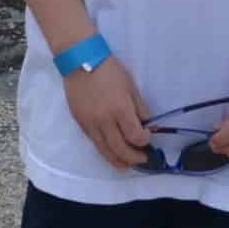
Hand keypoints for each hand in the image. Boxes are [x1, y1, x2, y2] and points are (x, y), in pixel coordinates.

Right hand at [64, 56, 151, 170]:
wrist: (80, 61)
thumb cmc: (109, 70)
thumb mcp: (131, 86)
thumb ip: (140, 108)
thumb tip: (146, 125)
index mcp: (120, 109)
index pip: (135, 136)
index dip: (144, 141)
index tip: (148, 137)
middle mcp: (104, 121)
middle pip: (120, 150)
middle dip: (134, 158)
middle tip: (142, 158)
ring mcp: (90, 124)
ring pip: (104, 151)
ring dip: (117, 161)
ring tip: (126, 165)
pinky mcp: (80, 123)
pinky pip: (94, 142)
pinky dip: (104, 150)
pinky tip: (110, 151)